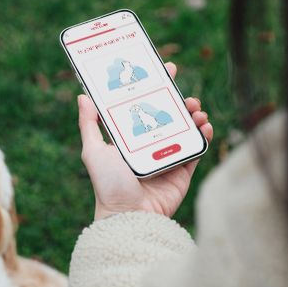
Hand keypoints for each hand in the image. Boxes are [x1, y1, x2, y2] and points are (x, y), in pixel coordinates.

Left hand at [78, 62, 213, 220]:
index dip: (155, 88)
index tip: (164, 70)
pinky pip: (197, 150)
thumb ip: (89, 125)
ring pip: (186, 129)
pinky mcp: (183, 172)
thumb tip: (83, 96)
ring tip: (195, 109)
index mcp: (130, 139)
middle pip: (169, 116)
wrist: (129, 217)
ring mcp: (168, 158)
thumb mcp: (93, 151)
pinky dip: (203, 136)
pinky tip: (204, 126)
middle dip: (179, 101)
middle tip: (183, 93)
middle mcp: (150, 146)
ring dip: (194, 115)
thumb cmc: (108, 185)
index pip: (144, 107)